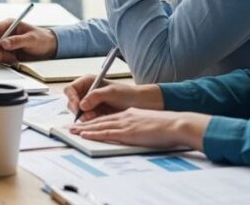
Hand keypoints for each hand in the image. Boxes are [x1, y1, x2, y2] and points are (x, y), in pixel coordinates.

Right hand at [0, 20, 56, 63]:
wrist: (49, 48)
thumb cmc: (42, 39)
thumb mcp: (31, 39)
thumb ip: (17, 41)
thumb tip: (4, 43)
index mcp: (10, 25)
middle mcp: (6, 33)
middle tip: (1, 57)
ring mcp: (7, 43)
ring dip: (2, 56)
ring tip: (13, 58)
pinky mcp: (8, 52)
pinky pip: (1, 57)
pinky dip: (6, 60)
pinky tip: (15, 60)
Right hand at [64, 76, 162, 120]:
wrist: (141, 104)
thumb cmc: (128, 94)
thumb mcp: (112, 92)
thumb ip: (95, 96)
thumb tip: (82, 104)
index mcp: (88, 82)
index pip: (70, 89)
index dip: (72, 98)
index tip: (78, 107)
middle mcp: (87, 92)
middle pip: (72, 102)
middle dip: (78, 111)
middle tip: (89, 116)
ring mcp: (90, 104)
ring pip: (78, 113)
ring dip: (85, 117)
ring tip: (97, 117)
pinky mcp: (95, 114)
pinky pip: (86, 120)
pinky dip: (91, 122)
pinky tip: (99, 120)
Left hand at [69, 108, 209, 150]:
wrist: (176, 124)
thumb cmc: (168, 126)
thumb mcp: (150, 122)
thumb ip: (140, 125)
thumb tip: (137, 131)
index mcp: (131, 114)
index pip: (109, 117)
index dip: (96, 120)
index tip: (87, 123)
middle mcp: (125, 116)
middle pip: (101, 119)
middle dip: (85, 123)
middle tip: (73, 126)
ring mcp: (126, 124)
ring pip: (100, 125)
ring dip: (85, 128)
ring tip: (73, 131)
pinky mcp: (127, 132)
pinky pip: (106, 132)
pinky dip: (94, 133)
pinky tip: (85, 135)